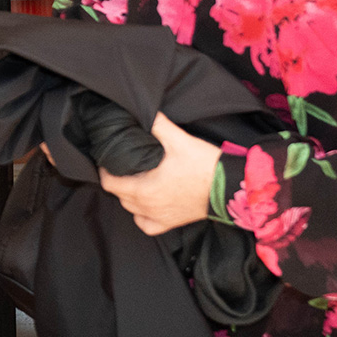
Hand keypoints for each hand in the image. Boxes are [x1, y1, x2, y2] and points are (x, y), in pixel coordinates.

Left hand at [98, 113, 221, 235]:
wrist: (231, 187)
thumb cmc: (205, 166)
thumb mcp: (178, 140)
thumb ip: (157, 124)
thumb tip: (143, 111)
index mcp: (144, 189)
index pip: (109, 183)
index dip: (105, 169)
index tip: (108, 159)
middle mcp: (148, 207)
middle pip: (119, 195)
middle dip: (117, 179)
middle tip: (123, 164)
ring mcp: (160, 217)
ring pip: (131, 209)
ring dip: (128, 195)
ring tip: (134, 180)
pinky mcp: (172, 223)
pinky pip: (147, 225)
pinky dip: (142, 215)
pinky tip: (146, 204)